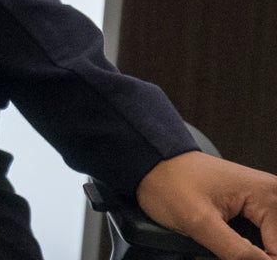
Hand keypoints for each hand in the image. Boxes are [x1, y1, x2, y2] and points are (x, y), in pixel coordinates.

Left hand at [137, 151, 276, 259]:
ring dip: (258, 252)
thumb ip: (236, 251)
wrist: (150, 164)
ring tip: (232, 249)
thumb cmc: (168, 182)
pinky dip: (254, 246)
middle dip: (261, 255)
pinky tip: (239, 248)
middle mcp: (270, 192)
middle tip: (227, 249)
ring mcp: (261, 197)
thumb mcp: (199, 223)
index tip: (238, 258)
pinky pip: (263, 233)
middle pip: (276, 243)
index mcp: (266, 194)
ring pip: (271, 241)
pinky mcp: (251, 203)